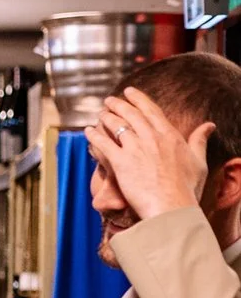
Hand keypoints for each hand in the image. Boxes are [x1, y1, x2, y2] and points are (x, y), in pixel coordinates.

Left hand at [86, 86, 214, 223]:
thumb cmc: (186, 187)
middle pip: (131, 114)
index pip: (152, 111)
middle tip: (109, 100)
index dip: (139, 99)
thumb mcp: (198, 161)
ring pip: (116, 126)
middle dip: (118, 104)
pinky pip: (103, 144)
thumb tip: (209, 125)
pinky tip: (87, 132)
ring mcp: (135, 149)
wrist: (171, 205)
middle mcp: (152, 138)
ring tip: (100, 114)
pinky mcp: (120, 162)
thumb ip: (199, 140)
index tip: (130, 92)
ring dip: (106, 118)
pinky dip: (94, 136)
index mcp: (170, 136)